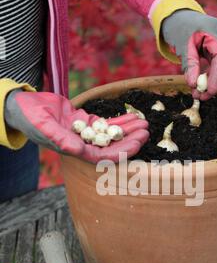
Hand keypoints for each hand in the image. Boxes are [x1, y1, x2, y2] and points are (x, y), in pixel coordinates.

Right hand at [4, 90, 148, 162]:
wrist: (23, 106)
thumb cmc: (30, 117)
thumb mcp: (43, 126)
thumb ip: (60, 138)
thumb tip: (77, 150)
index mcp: (74, 151)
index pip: (103, 156)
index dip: (122, 151)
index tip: (138, 143)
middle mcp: (82, 145)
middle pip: (112, 146)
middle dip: (130, 140)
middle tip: (146, 130)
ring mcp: (85, 134)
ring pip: (111, 135)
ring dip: (128, 130)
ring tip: (144, 122)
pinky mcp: (85, 122)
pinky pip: (106, 123)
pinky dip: (119, 120)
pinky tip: (133, 116)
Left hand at [162, 10, 216, 99]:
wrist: (178, 15)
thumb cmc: (178, 27)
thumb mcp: (182, 46)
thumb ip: (189, 65)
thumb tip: (193, 85)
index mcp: (216, 32)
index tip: (207, 94)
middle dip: (214, 84)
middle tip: (198, 96)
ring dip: (213, 81)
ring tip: (196, 90)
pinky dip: (212, 75)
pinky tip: (200, 81)